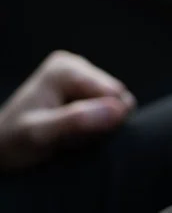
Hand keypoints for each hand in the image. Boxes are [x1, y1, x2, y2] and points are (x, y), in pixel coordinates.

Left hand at [0, 51, 135, 170]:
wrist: (2, 148)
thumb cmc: (15, 142)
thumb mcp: (40, 135)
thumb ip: (76, 121)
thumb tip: (119, 110)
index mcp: (65, 69)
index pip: (114, 95)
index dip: (103, 121)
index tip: (72, 134)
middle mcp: (76, 64)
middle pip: (118, 98)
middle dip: (101, 122)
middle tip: (70, 136)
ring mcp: (82, 75)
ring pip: (117, 105)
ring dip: (99, 126)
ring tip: (70, 134)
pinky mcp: (86, 88)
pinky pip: (111, 109)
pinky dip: (96, 124)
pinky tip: (74, 129)